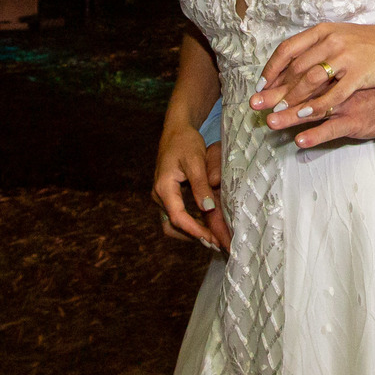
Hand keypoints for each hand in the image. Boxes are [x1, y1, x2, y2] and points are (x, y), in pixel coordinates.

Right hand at [151, 123, 230, 251]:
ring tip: (214, 238)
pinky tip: (207, 226)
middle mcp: (158, 195)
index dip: (195, 230)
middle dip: (194, 236)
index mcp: (164, 187)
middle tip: (216, 243)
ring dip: (192, 232)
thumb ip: (201, 185)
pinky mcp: (167, 196)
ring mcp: (161, 197)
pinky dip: (190, 223)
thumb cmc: (186, 143)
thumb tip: (208, 209)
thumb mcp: (196, 161)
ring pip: (173, 223)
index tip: (212, 238)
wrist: (176, 131)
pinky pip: (176, 215)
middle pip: (173, 225)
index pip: (177, 217)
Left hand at [251, 23, 374, 125]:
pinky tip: (306, 116)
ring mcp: (346, 57)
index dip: (271, 69)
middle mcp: (331, 41)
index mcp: (322, 31)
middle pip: (296, 68)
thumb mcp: (335, 36)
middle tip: (261, 105)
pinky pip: (334, 94)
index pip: (288, 49)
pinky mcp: (359, 74)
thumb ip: (312, 49)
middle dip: (276, 89)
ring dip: (293, 99)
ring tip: (279, 113)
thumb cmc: (363, 42)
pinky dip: (318, 106)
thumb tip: (285, 66)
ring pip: (311, 81)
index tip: (260, 85)